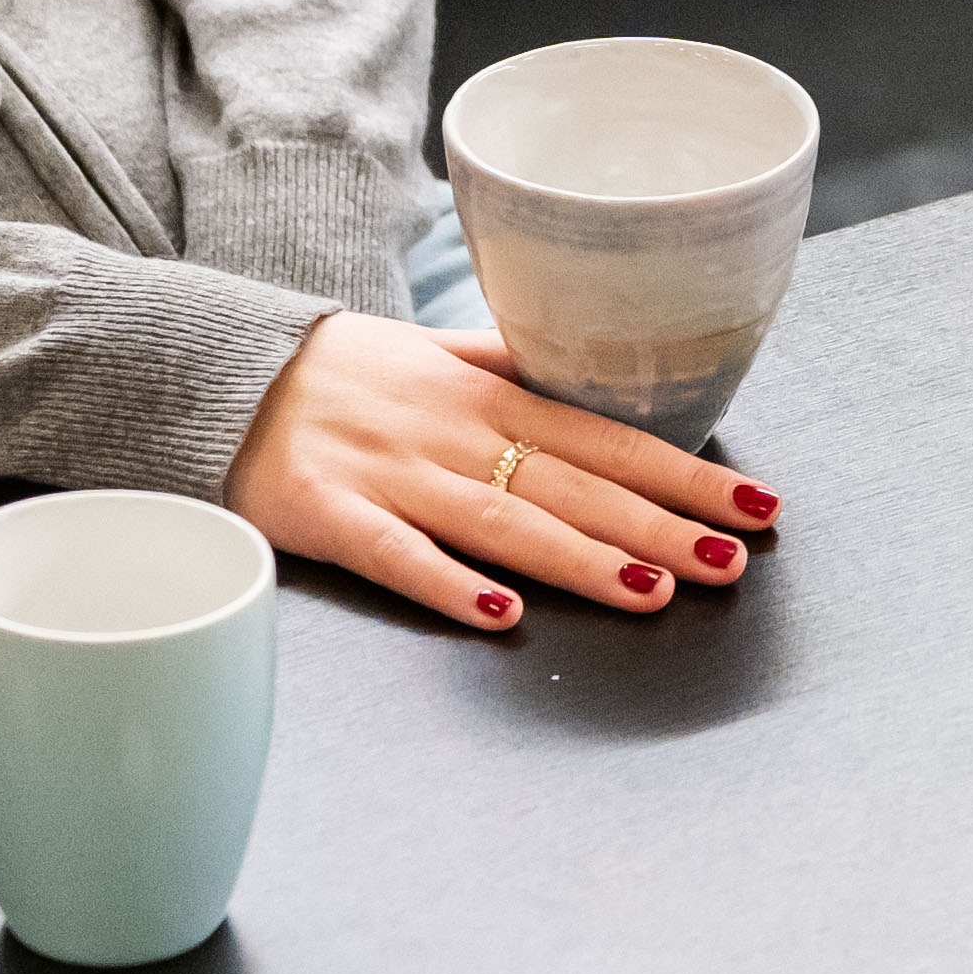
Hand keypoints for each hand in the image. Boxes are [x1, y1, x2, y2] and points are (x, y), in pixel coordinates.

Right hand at [219, 313, 779, 633]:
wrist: (214, 369)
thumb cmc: (336, 373)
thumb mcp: (433, 357)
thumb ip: (511, 371)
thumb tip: (590, 373)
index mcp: (488, 399)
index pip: (609, 439)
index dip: (686, 474)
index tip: (758, 504)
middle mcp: (453, 435)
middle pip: (574, 486)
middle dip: (661, 525)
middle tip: (735, 559)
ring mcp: (390, 475)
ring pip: (503, 523)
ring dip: (581, 559)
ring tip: (655, 591)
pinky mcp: (326, 514)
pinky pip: (394, 554)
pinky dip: (446, 584)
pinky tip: (500, 616)